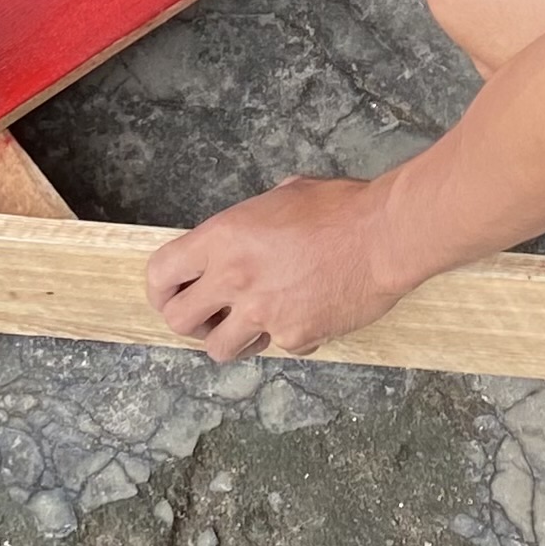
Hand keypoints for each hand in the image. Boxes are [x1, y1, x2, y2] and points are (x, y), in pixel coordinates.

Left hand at [146, 175, 403, 360]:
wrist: (384, 235)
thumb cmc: (340, 207)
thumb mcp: (281, 197)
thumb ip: (248, 226)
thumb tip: (238, 240)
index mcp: (224, 238)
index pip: (161, 273)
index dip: (160, 288)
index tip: (170, 294)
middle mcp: (234, 278)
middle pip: (178, 321)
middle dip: (190, 321)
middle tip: (208, 316)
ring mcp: (263, 313)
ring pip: (218, 349)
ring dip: (232, 338)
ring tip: (255, 322)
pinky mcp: (293, 337)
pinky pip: (277, 347)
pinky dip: (288, 337)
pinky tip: (308, 313)